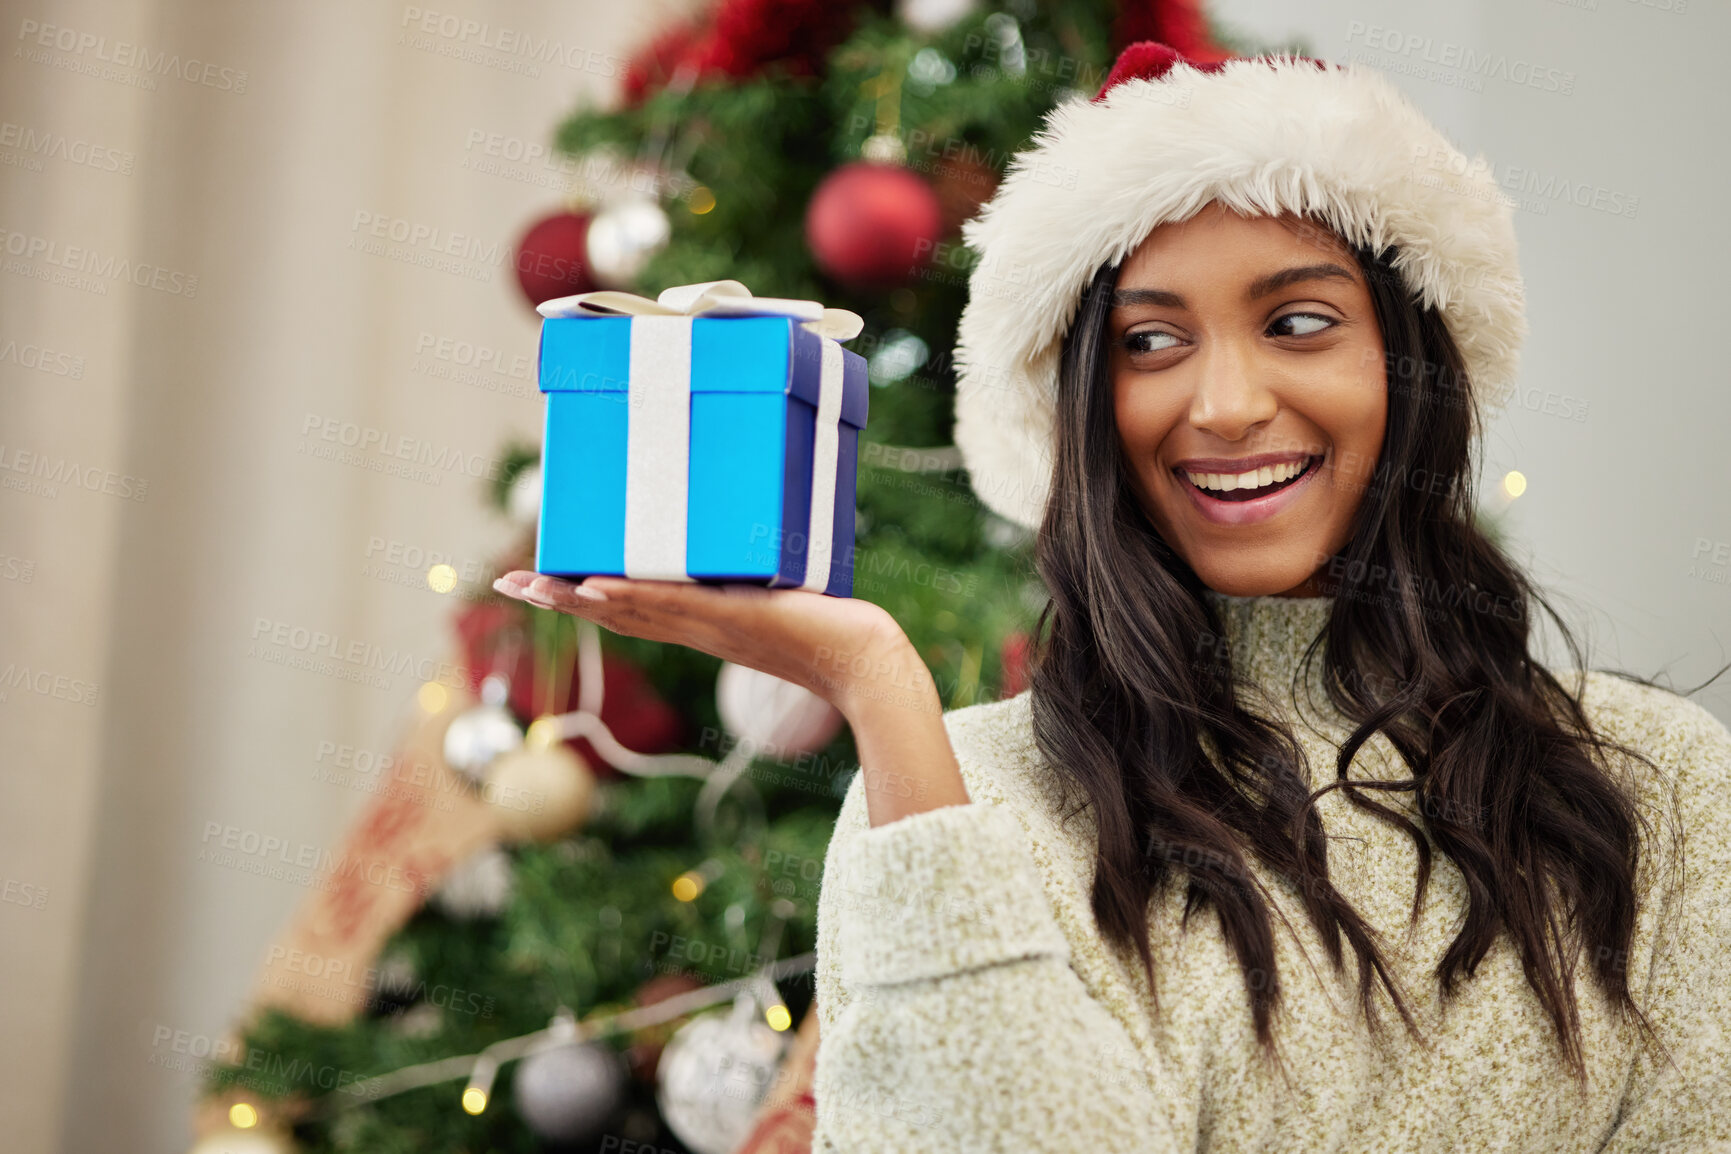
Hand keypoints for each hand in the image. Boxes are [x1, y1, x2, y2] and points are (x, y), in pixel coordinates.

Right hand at [490, 572, 939, 720]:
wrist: (869, 663)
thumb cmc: (837, 630)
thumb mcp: (784, 595)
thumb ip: (760, 575)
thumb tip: (754, 544)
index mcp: (700, 625)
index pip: (630, 611)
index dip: (584, 598)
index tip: (543, 583)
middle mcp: (698, 628)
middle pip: (614, 614)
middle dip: (559, 598)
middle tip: (508, 584)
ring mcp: (713, 624)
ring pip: (633, 610)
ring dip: (579, 597)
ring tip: (534, 584)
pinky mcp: (737, 615)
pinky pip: (674, 604)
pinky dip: (632, 596)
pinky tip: (598, 586)